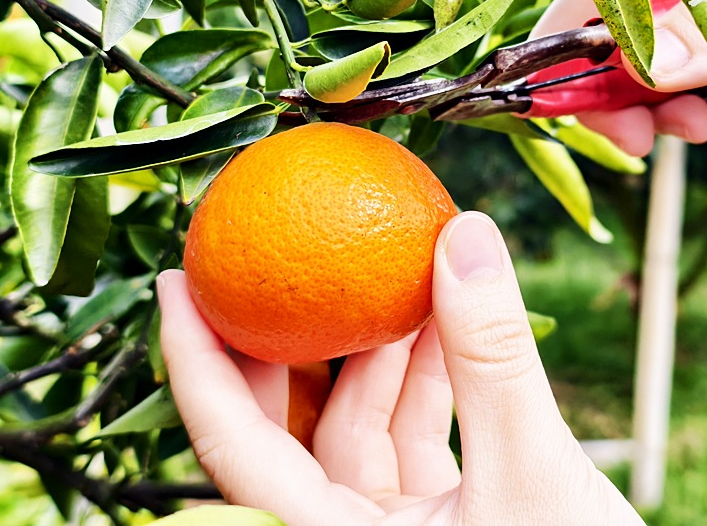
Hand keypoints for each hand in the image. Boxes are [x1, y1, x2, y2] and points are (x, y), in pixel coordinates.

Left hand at [159, 211, 642, 525]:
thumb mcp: (530, 471)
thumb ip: (493, 358)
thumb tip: (465, 235)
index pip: (232, 445)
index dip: (194, 358)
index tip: (176, 280)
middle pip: (287, 432)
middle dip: (291, 341)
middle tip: (286, 260)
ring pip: (358, 430)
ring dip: (381, 350)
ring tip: (401, 274)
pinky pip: (411, 441)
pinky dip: (428, 382)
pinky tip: (450, 326)